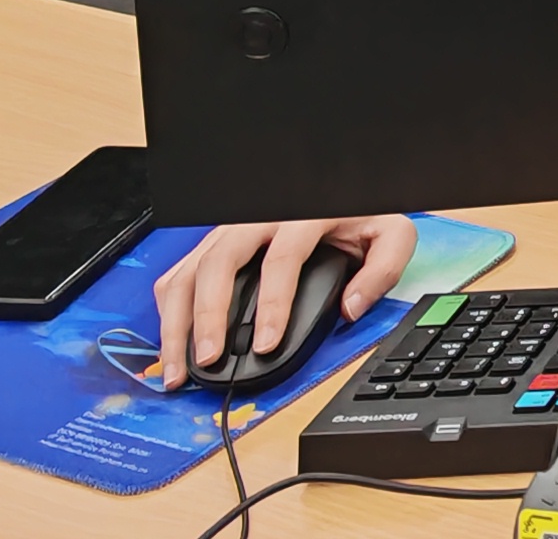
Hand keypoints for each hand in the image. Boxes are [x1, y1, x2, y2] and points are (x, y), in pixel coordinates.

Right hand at [148, 218, 411, 385]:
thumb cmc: (358, 216)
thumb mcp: (388, 233)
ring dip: (178, 321)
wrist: (337, 189)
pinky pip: (180, 273)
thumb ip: (381, 270)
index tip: (266, 344)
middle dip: (209, 315)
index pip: (281, 260)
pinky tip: (172, 342)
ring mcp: (229, 231)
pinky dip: (170, 311)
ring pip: (190, 271)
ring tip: (179, 367)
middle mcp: (257, 220)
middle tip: (210, 359)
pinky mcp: (212, 244)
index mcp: (302, 215)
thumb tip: (351, 308)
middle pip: (219, 263)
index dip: (272, 305)